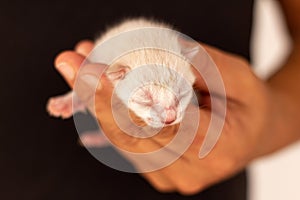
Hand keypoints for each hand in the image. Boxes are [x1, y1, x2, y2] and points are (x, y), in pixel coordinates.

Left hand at [54, 40, 285, 194]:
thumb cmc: (248, 103)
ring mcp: (171, 175)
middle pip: (134, 136)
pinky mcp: (157, 170)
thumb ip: (201, 66)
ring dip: (96, 103)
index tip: (97, 71)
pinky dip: (107, 114)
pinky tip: (92, 87)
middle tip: (72, 63)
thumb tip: (154, 50)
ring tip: (78, 68)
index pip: (164, 125)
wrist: (251, 132)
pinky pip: (126, 143)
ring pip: (123, 141)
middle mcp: (191, 171)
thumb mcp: (238, 77)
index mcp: (219, 150)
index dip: (126, 100)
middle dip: (98, 97)